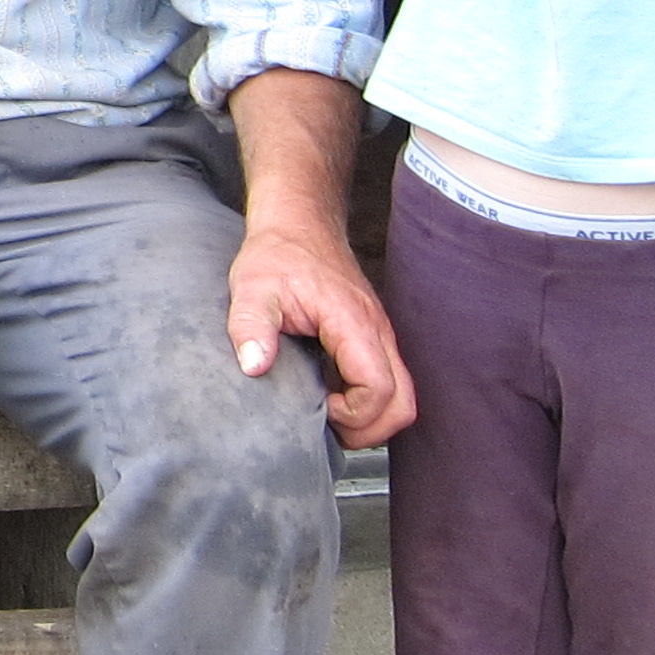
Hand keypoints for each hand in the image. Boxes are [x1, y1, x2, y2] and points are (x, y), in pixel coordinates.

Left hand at [225, 213, 413, 447]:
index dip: (353, 414)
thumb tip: (254, 367)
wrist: (298, 224)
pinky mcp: (371, 340)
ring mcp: (379, 337)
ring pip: (400, 397)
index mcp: (353, 322)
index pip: (380, 389)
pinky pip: (385, 383)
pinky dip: (365, 401)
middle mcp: (377, 332)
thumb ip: (250, 325)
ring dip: (370, 418)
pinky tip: (329, 396)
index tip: (319, 407)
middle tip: (327, 426)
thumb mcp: (251, 286)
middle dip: (369, 430)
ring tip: (326, 413)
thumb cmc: (277, 254)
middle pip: (403, 405)